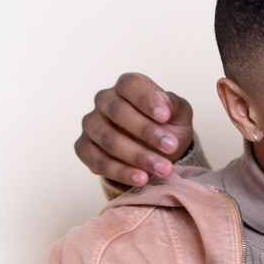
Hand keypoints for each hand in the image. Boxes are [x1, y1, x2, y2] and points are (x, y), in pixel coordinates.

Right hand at [76, 73, 196, 187]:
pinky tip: (141, 178)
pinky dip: (121, 172)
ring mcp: (91, 124)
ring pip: (108, 139)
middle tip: (171, 147)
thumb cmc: (167, 127)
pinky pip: (97, 160)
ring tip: (163, 169)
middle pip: (117, 112)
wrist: (159, 152)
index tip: (165, 116)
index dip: (145, 99)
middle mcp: (104, 101)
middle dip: (146, 131)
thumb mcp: (179, 115)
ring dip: (137, 156)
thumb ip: (175, 105)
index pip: (130, 85)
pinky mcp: (84, 148)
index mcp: (127, 86)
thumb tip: (165, 103)